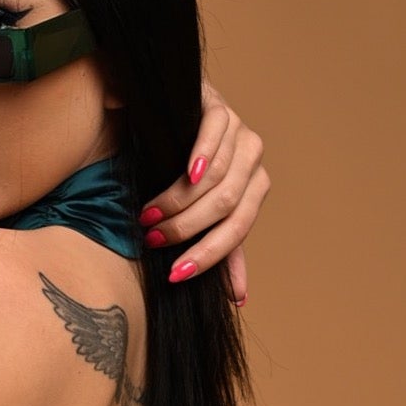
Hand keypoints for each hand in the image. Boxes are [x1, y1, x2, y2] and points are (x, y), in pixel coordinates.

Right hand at [138, 78, 269, 306]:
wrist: (174, 118)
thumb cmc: (187, 171)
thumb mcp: (206, 214)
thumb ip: (223, 249)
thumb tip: (239, 299)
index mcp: (254, 189)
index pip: (238, 230)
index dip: (208, 254)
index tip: (174, 274)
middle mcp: (253, 160)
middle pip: (225, 204)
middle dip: (187, 228)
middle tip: (153, 239)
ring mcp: (239, 131)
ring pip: (217, 175)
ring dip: (180, 200)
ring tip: (150, 214)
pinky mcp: (220, 106)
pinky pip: (216, 132)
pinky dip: (202, 154)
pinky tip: (185, 172)